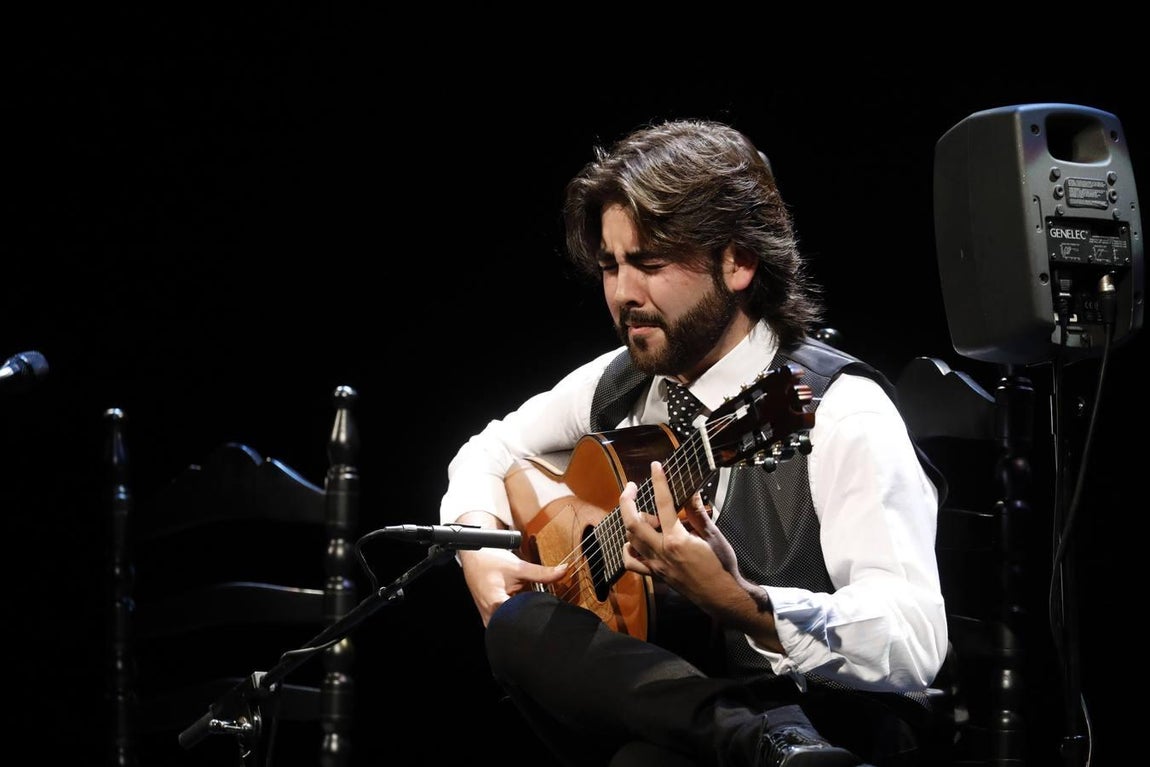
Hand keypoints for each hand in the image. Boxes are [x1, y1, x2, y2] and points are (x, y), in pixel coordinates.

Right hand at [458, 545, 565, 626]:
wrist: (472, 557)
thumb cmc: (489, 560)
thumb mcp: (518, 566)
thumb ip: (542, 573)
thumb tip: (564, 570)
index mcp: (496, 606)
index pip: (522, 621)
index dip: (538, 615)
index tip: (548, 610)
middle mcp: (491, 617)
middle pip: (519, 625)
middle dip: (532, 616)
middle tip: (542, 605)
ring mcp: (490, 619)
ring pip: (513, 623)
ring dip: (523, 614)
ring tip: (528, 602)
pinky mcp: (491, 617)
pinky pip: (508, 620)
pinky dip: (517, 612)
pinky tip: (521, 602)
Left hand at [619, 461, 738, 605]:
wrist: (721, 596)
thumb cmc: (721, 565)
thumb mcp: (712, 535)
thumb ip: (697, 512)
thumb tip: (691, 491)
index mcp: (677, 539)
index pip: (663, 503)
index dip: (658, 482)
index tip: (655, 467)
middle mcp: (661, 551)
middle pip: (633, 522)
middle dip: (627, 500)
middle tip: (631, 487)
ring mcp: (655, 564)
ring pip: (630, 539)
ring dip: (631, 522)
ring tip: (642, 513)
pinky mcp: (655, 574)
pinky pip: (632, 561)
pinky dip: (628, 548)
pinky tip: (635, 540)